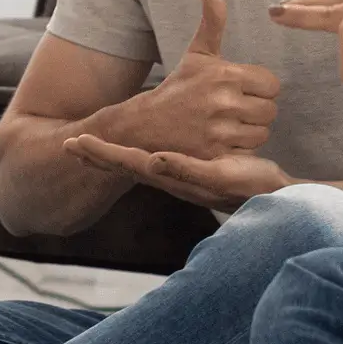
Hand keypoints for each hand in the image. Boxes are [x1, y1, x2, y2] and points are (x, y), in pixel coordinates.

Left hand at [64, 131, 291, 210]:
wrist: (275, 200)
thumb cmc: (249, 188)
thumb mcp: (217, 177)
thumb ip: (184, 170)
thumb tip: (151, 160)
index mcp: (170, 176)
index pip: (125, 163)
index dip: (100, 153)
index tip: (73, 143)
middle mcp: (169, 178)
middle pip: (124, 164)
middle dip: (97, 155)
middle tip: (68, 144)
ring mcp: (178, 176)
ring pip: (136, 163)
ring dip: (113, 154)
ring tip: (90, 147)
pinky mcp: (190, 171)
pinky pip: (155, 159)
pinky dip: (138, 154)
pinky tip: (137, 152)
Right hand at [90, 0, 280, 159]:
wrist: (146, 125)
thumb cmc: (179, 86)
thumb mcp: (197, 53)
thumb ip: (212, 21)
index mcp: (226, 74)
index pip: (272, 85)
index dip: (261, 88)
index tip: (244, 90)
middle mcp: (224, 102)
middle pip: (270, 111)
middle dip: (257, 111)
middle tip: (238, 109)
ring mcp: (220, 131)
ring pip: (262, 133)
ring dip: (251, 131)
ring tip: (231, 125)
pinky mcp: (215, 155)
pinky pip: (248, 153)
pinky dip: (240, 150)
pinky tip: (223, 141)